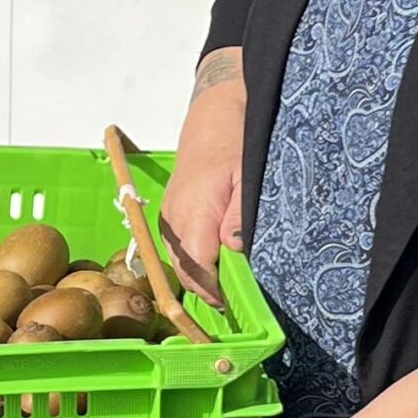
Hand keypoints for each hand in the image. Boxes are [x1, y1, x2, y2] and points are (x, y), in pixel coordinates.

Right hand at [160, 53, 245, 297]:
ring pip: (179, 262)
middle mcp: (175, 217)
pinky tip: (213, 264)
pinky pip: (177, 248)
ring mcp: (169, 216)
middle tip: (233, 303)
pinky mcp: (170, 213)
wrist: (214, 113)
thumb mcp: (249, 175)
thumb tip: (234, 250)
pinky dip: (193, 261)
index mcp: (194, 211)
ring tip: (226, 288)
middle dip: (207, 290)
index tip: (233, 303)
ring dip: (200, 277)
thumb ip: (240, 215)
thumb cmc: (235, 140)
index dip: (214, 289)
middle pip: (185, 271)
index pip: (197, 266)